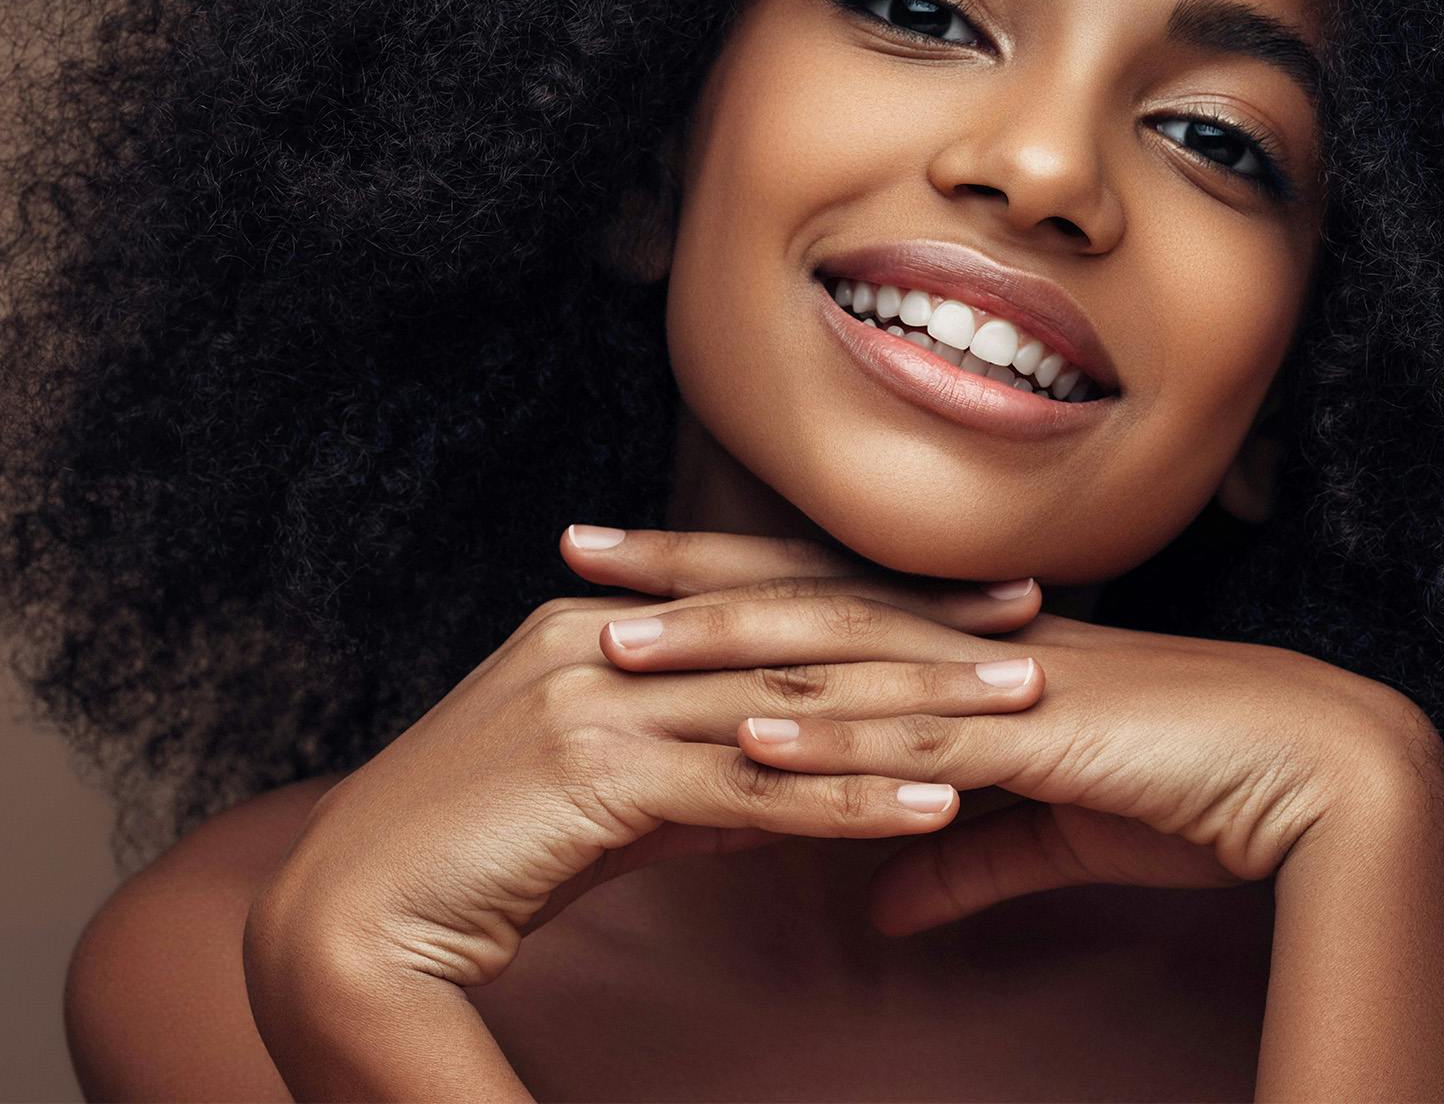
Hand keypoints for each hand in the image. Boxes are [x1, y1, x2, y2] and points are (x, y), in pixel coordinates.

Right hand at [245, 525, 1044, 1001]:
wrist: (348, 914)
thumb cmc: (472, 852)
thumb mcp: (594, 788)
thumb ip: (682, 765)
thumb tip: (774, 766)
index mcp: (600, 627)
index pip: (764, 598)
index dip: (873, 594)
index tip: (969, 596)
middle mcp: (604, 641)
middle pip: (792, 631)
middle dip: (920, 629)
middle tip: (1031, 624)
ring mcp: (599, 700)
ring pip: (788, 702)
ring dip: (915, 707)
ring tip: (1021, 707)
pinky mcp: (597, 774)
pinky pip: (751, 788)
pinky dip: (850, 795)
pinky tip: (934, 802)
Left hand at [594, 598, 1443, 935]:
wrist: (1314, 772)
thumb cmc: (1188, 783)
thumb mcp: (1047, 824)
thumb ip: (954, 854)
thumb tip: (874, 897)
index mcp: (961, 645)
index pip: (814, 593)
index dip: (714, 576)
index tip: (625, 568)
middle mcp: (963, 641)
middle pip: (794, 592)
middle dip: (678, 573)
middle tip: (574, 548)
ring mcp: (994, 679)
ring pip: (833, 652)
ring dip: (720, 649)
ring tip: (612, 645)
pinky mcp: (1036, 735)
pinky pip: (914, 736)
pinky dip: (828, 739)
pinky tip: (748, 742)